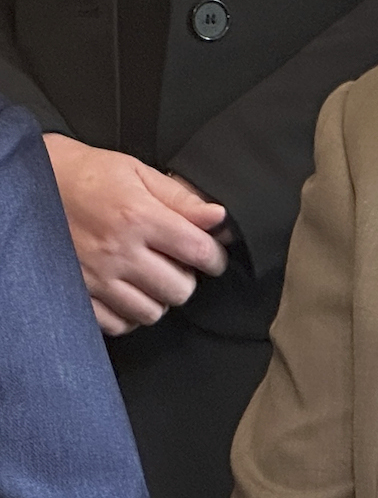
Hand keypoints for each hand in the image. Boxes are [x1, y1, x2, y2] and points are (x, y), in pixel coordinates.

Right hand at [43, 135, 228, 334]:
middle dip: (187, 278)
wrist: (39, 184)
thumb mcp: (139, 173)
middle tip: (177, 264)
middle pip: (179, 290)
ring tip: (151, 277)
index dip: (215, 258)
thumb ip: (182, 198)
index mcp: (139, 217)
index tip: (212, 256)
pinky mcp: (78, 294)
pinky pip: (118, 324)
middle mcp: (118, 251)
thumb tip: (219, 218)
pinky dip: (130, 314)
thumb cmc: (90, 175)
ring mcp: (96, 277)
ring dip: (158, 297)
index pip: (199, 252)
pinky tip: (128, 292)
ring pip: (152, 312)